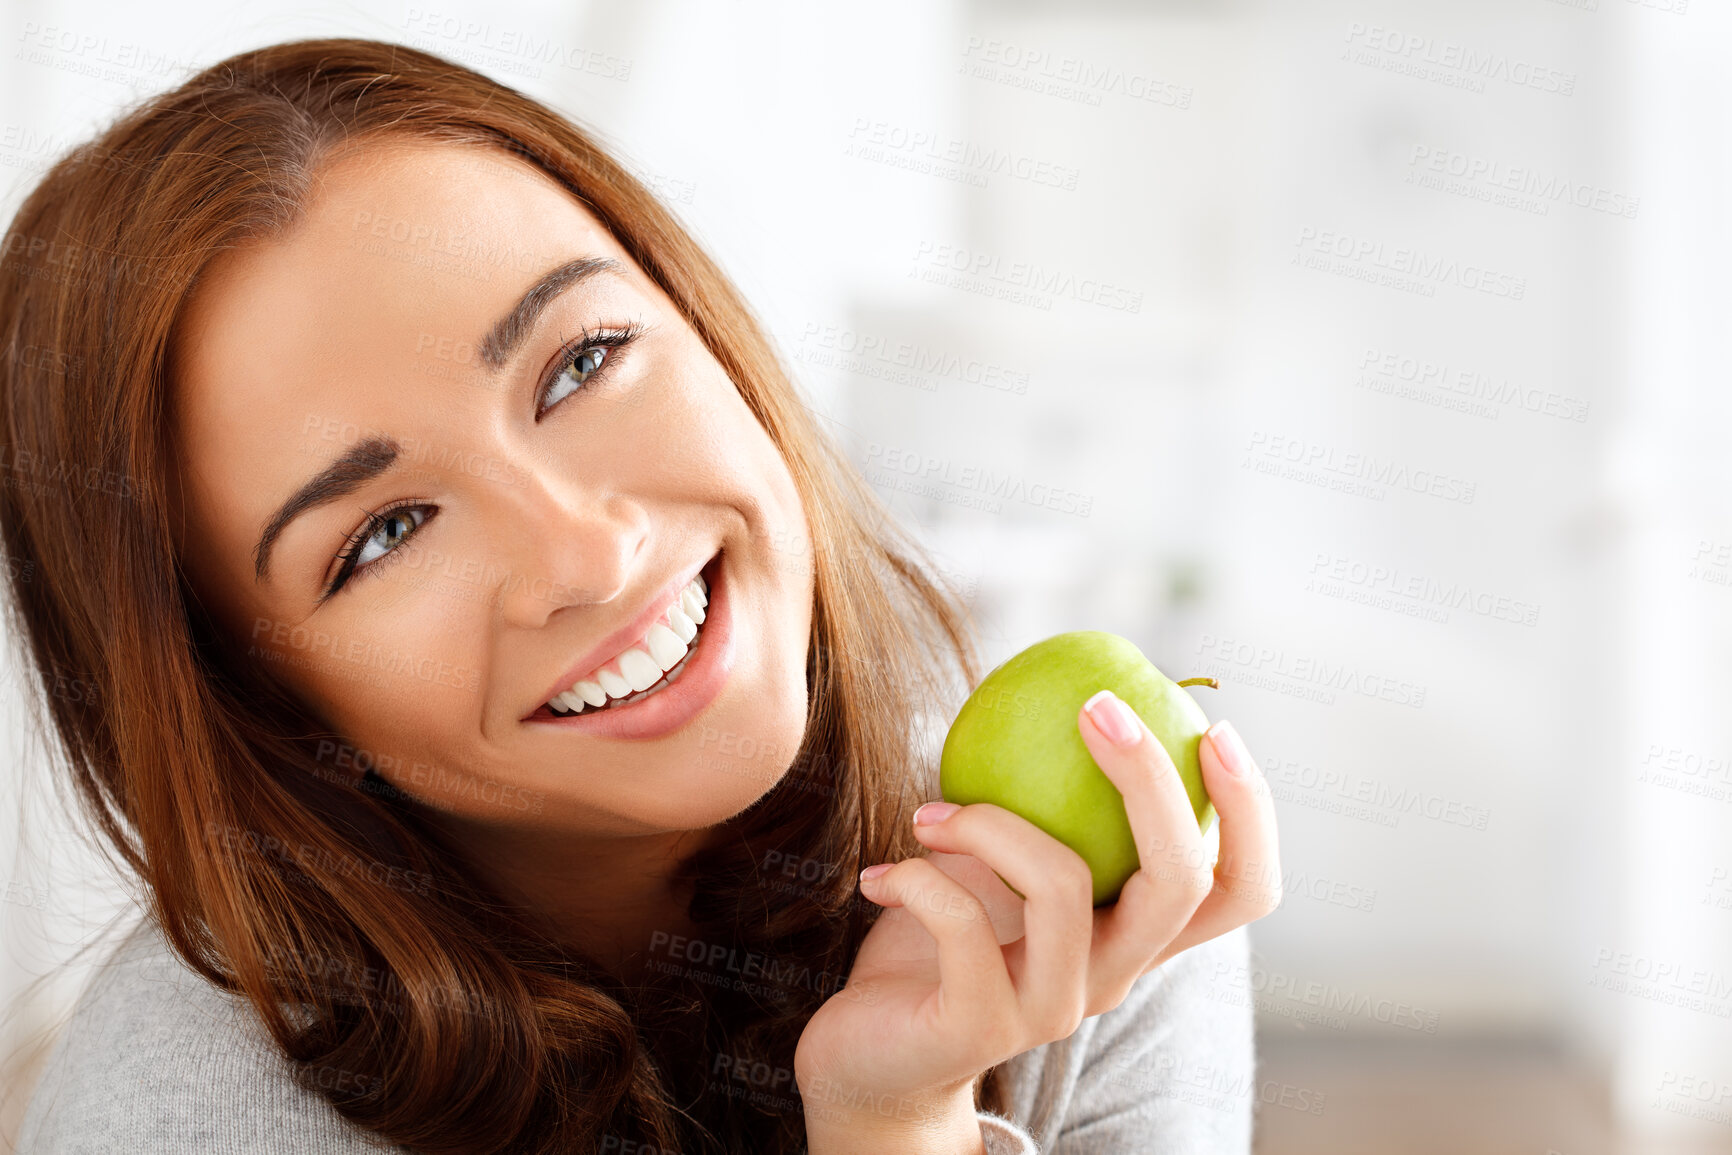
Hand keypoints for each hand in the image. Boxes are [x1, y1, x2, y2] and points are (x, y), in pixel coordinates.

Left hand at [793, 695, 1280, 1146]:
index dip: (1251, 813)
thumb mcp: (998, 863)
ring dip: (990, 822)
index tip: (1213, 728)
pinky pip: (962, 923)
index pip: (1241, 890)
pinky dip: (917, 875)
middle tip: (1096, 705)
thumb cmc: (938, 941)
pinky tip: (881, 875)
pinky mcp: (980, 1027)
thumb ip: (1038, 803)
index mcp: (1132, 935)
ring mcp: (1052, 1008)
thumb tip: (1065, 685)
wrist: (871, 1059)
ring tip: (927, 813)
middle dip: (1150, 778)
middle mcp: (1112, 976)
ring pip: (1065, 887)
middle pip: (1182, 881)